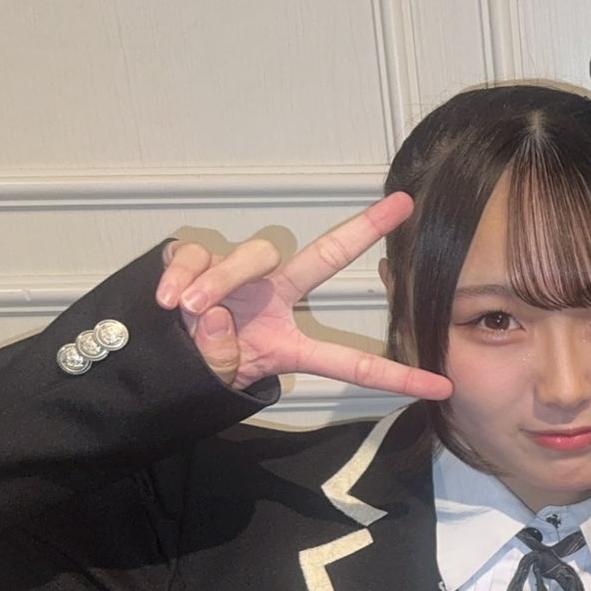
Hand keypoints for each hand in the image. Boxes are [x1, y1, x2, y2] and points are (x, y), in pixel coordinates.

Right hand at [155, 193, 450, 398]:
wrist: (147, 357)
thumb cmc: (197, 368)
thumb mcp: (218, 378)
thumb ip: (222, 358)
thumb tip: (212, 315)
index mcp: (290, 341)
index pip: (350, 362)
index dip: (396, 376)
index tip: (443, 385)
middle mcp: (274, 298)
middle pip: (325, 258)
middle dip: (364, 230)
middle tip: (402, 205)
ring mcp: (240, 275)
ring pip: (249, 259)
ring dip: (218, 282)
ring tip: (186, 309)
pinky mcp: (199, 258)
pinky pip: (195, 255)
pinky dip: (180, 275)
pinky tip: (167, 299)